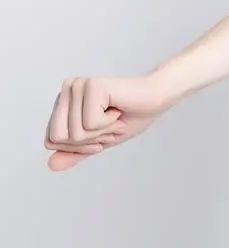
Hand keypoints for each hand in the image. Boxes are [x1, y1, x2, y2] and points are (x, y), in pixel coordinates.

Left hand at [44, 73, 174, 171]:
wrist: (156, 101)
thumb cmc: (130, 117)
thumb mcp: (97, 142)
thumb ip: (74, 152)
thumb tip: (51, 165)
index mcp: (64, 100)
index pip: (50, 140)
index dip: (78, 146)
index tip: (100, 131)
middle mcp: (68, 88)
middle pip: (58, 137)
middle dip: (88, 140)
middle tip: (109, 124)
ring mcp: (79, 85)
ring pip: (74, 132)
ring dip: (101, 132)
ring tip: (115, 116)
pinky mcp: (92, 86)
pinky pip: (89, 124)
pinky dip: (108, 124)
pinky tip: (118, 110)